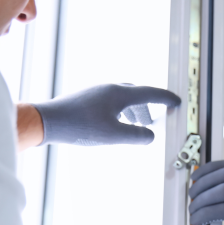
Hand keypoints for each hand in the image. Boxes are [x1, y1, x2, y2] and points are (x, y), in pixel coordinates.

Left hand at [33, 84, 179, 146]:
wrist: (48, 121)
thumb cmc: (79, 126)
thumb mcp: (113, 135)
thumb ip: (136, 136)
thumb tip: (149, 136)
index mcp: (119, 93)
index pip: (150, 93)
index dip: (165, 99)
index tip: (175, 102)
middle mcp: (109, 88)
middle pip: (136, 94)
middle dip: (148, 106)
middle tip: (155, 118)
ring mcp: (96, 91)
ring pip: (122, 97)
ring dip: (133, 109)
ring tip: (136, 124)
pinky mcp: (86, 98)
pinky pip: (111, 100)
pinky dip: (121, 110)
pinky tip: (114, 123)